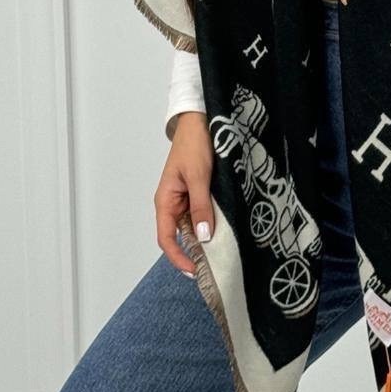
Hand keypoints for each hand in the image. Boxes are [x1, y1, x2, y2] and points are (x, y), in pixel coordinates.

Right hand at [154, 112, 213, 275]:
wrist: (200, 120)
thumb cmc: (194, 144)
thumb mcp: (199, 176)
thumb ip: (201, 206)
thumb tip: (203, 237)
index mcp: (165, 200)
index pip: (166, 238)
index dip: (178, 257)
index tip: (195, 270)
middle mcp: (174, 203)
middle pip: (180, 236)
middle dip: (194, 253)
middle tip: (213, 268)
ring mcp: (186, 198)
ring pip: (193, 226)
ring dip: (205, 239)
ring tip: (222, 253)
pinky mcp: (198, 192)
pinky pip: (202, 214)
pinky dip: (211, 224)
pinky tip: (225, 230)